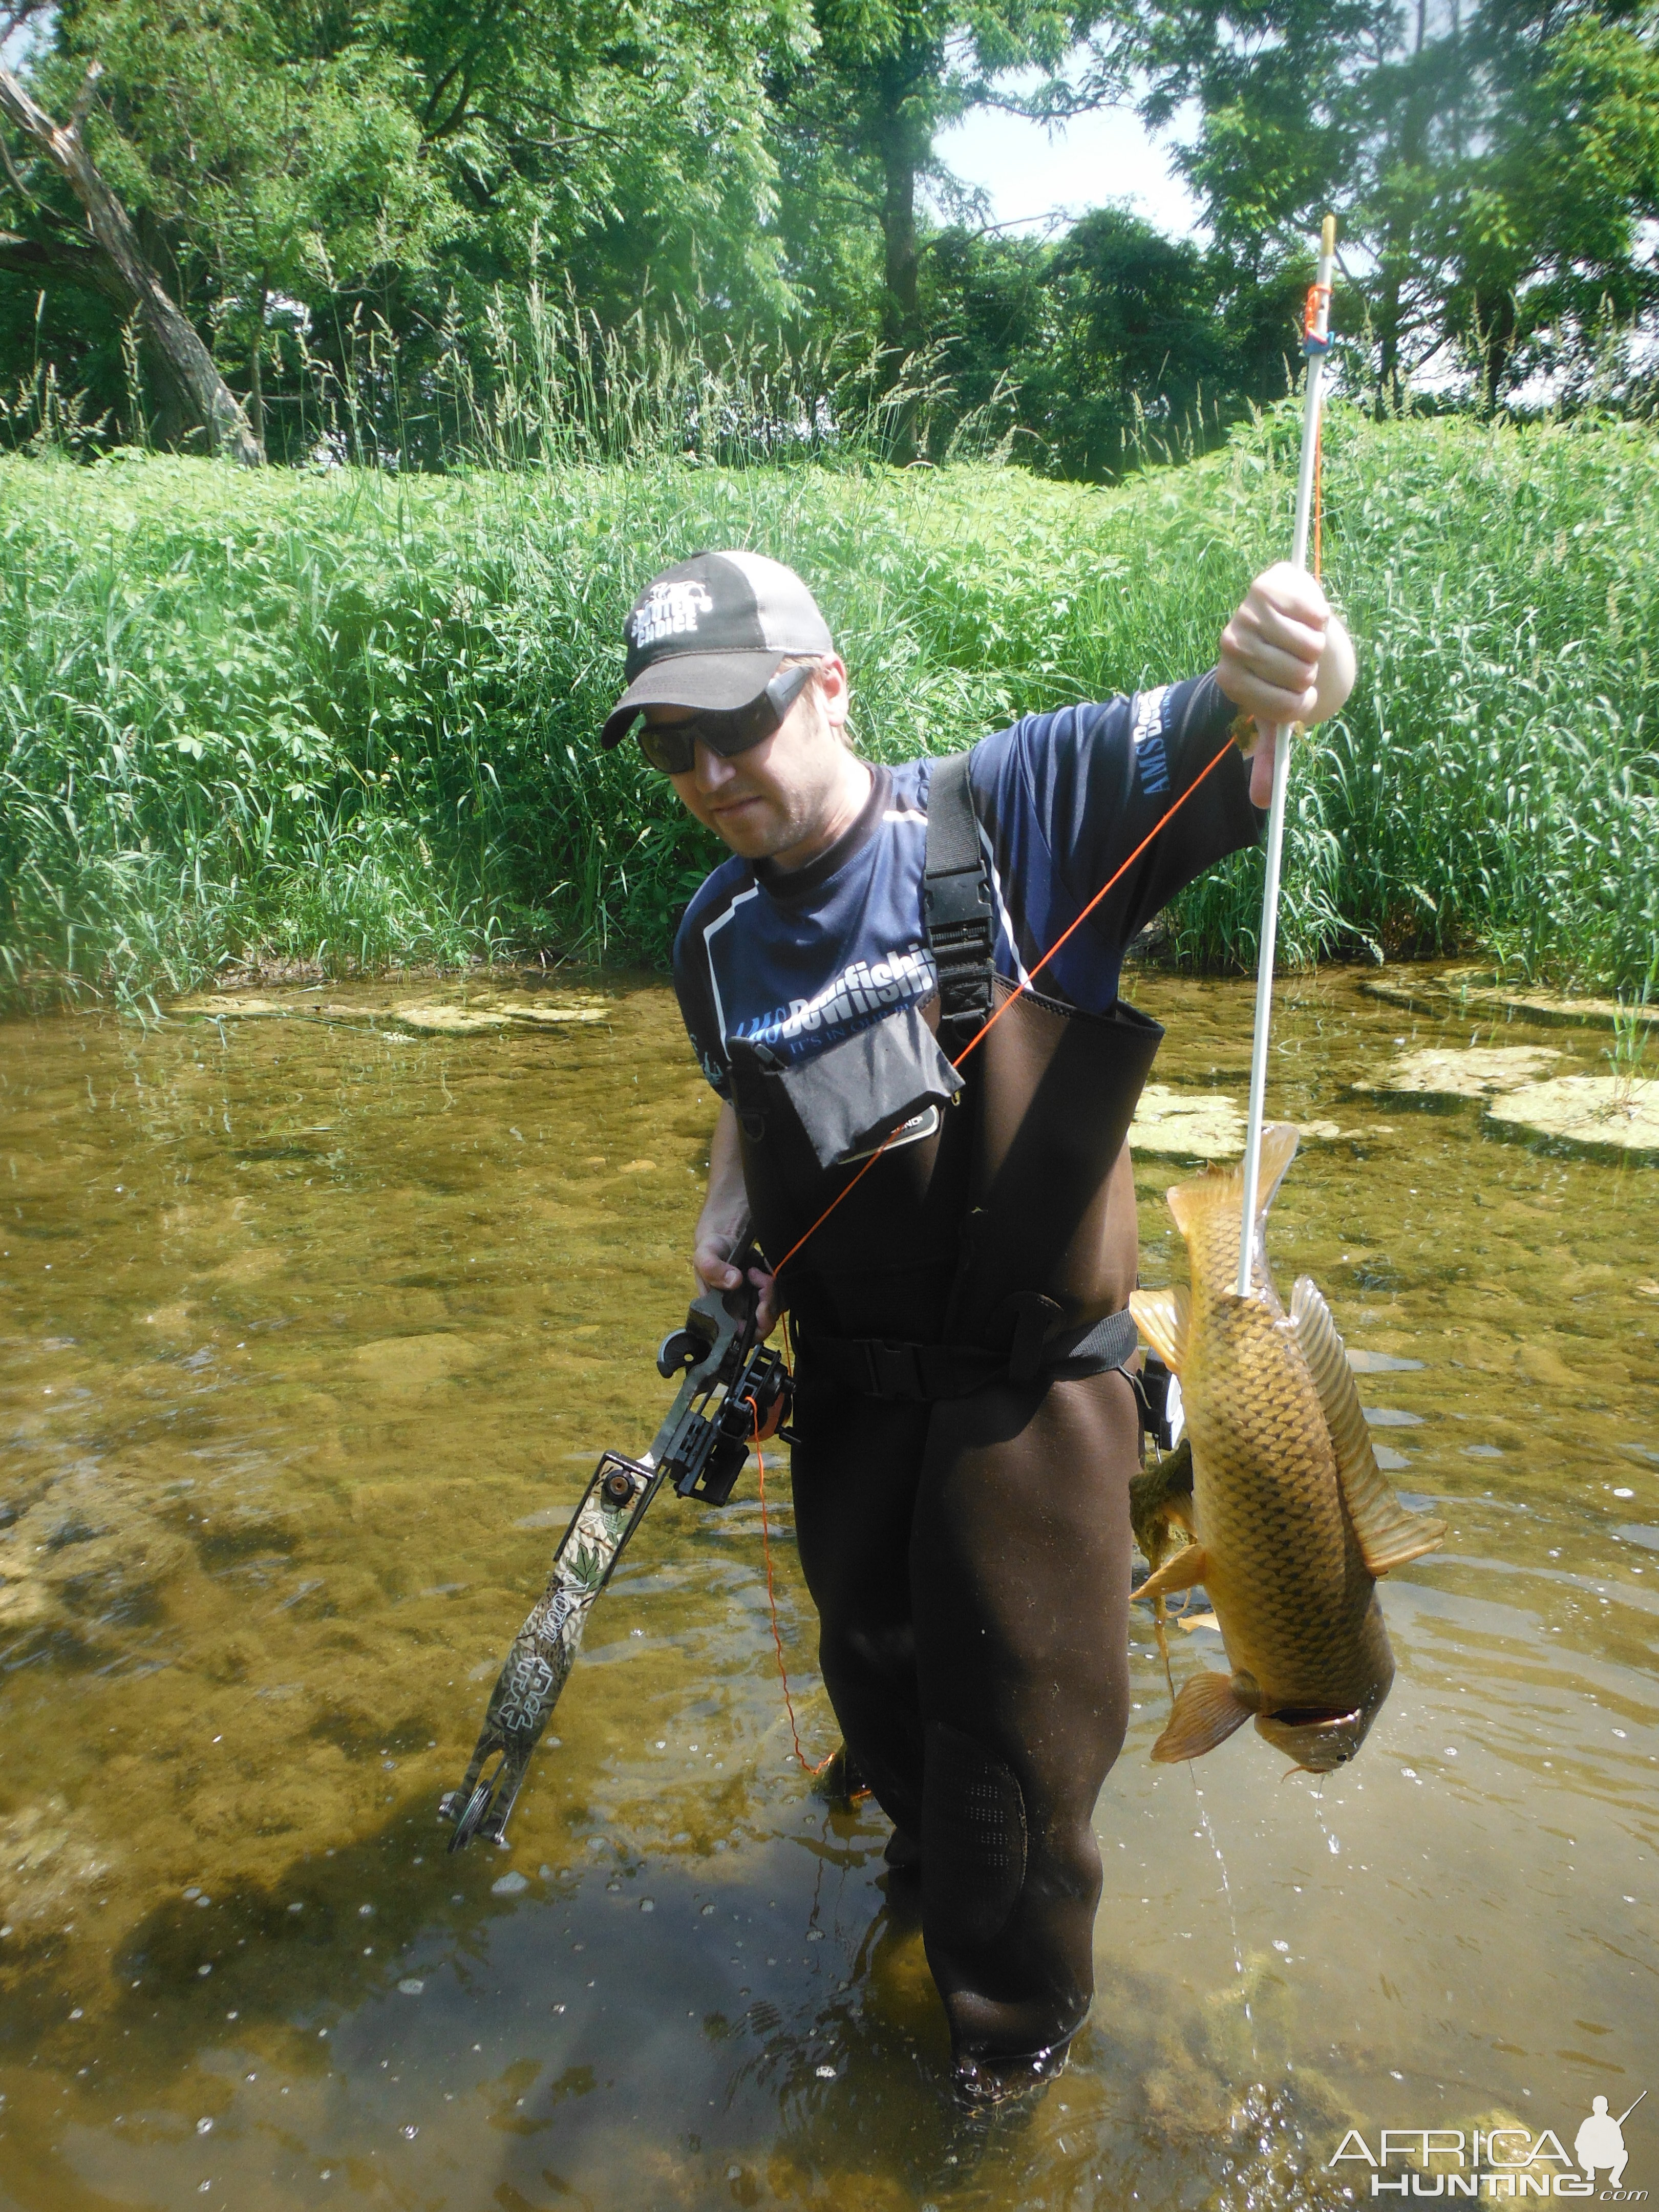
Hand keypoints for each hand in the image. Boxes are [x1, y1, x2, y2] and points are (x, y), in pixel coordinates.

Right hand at [693, 1232, 780, 1336]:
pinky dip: (779, 1283)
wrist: (725, 1237)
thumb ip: (713, 1269)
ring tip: (757, 1272)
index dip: (755, 1328)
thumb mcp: (705, 1256)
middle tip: (762, 1282)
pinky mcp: (768, 1291)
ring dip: (773, 1292)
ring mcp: (755, 1302)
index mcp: (722, 1312)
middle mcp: (739, 1311)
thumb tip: (733, 1282)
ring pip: (775, 1310)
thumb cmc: (711, 1250)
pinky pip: (782, 1295)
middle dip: (768, 1306)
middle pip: (763, 1325)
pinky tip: (766, 1269)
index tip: (761, 1307)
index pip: (742, 1336)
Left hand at [1218, 564, 1355, 804]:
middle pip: (1296, 673)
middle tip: (1300, 665)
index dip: (1299, 704)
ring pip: (1306, 643)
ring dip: (1316, 646)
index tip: (1296, 695)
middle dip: (1309, 674)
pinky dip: (1320, 617)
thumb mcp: (1275, 715)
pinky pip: (1312, 609)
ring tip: (1304, 642)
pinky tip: (1308, 617)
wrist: (1287, 624)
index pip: (1280, 706)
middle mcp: (1229, 645)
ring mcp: (1245, 613)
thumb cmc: (1281, 676)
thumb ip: (1269, 755)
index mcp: (1229, 680)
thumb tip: (1262, 802)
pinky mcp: (1268, 584)